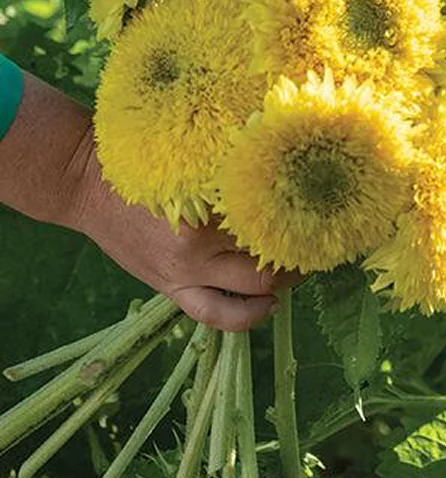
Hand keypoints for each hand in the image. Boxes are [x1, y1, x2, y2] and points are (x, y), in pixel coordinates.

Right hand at [66, 127, 297, 332]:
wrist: (88, 181)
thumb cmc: (152, 160)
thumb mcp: (197, 161)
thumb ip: (234, 176)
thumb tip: (288, 179)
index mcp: (210, 201)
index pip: (275, 216)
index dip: (307, 219)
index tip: (324, 214)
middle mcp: (201, 241)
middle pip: (271, 259)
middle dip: (300, 256)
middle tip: (317, 244)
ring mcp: (184, 270)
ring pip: (251, 290)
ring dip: (282, 285)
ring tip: (297, 272)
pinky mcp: (169, 287)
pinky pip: (213, 314)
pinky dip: (246, 316)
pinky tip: (269, 307)